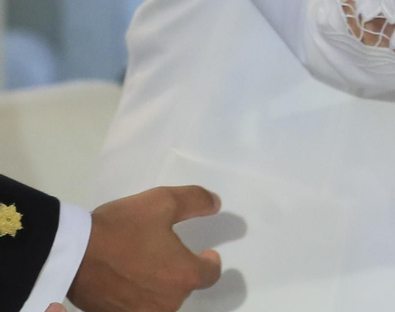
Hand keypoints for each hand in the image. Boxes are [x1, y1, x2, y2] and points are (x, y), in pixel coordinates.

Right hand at [68, 185, 223, 311]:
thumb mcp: (163, 201)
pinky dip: (137, 295)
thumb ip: (196, 201)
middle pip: (184, 288)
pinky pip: (137, 307)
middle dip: (179, 271)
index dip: (210, 262)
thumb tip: (216, 204)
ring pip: (161, 300)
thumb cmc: (121, 228)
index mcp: (184, 276)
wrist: (71, 253)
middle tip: (164, 252)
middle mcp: (167, 302)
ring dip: (159, 284)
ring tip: (144, 264)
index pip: (210, 274)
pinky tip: (126, 279)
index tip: (205, 253)